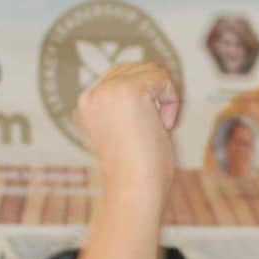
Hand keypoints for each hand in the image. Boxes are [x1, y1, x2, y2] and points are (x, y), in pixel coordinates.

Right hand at [76, 62, 180, 193]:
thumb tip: (155, 73)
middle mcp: (92, 94)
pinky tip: (164, 125)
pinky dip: (171, 99)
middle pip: (135, 68)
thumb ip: (131, 105)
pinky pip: (162, 77)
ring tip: (160, 127)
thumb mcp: (127, 131)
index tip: (150, 128)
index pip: (122, 78)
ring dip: (164, 97)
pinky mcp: (127, 90)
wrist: (133, 191)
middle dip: (155, 95)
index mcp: (87, 104)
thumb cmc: (137, 172)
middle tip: (158, 128)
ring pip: (150, 69)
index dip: (146, 99)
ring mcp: (107, 90)